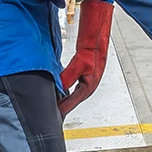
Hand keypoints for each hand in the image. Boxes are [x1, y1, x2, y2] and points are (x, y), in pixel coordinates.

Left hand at [57, 0, 113, 115]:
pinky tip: (60, 90)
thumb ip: (68, 76)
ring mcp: (87, 80)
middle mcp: (89, 85)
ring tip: (55, 104)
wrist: (97, 37)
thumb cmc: (93, 49)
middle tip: (53, 113)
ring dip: (65, 98)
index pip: (74, 100)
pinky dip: (66, 90)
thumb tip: (59, 86)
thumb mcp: (79, 63)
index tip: (55, 114)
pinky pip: (73, 86)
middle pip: (74, 100)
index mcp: (90, 85)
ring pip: (73, 94)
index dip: (64, 107)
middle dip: (64, 105)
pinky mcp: (83, 75)